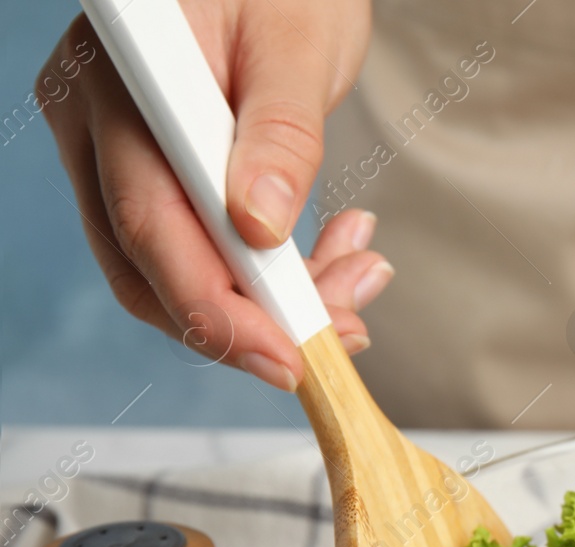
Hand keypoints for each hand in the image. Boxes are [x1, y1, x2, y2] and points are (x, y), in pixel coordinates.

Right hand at [40, 0, 384, 390]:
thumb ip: (280, 132)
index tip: (290, 357)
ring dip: (279, 298)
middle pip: (155, 268)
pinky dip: (275, 270)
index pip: (149, 226)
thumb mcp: (296, 43)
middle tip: (350, 327)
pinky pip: (204, 247)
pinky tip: (338, 251)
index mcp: (117, 85)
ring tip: (362, 270)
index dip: (218, 311)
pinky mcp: (158, 172)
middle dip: (259, 320)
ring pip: (183, 270)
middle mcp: (96, 126)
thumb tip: (260, 225)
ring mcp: (118, 152)